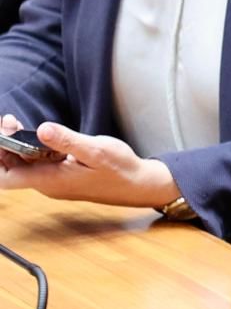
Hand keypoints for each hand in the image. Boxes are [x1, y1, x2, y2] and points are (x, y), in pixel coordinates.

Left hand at [0, 119, 178, 207]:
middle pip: (10, 169)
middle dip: (3, 146)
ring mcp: (53, 181)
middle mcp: (47, 183)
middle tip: (8, 122)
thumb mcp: (97, 150)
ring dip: (15, 146)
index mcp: (51, 180)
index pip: (6, 177)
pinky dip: (30, 149)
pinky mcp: (61, 176)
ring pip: (22, 165)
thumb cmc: (121, 170)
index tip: (2, 135)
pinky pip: (36, 164)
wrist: (139, 185)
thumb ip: (67, 140)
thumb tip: (42, 129)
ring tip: (14, 124)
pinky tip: (36, 135)